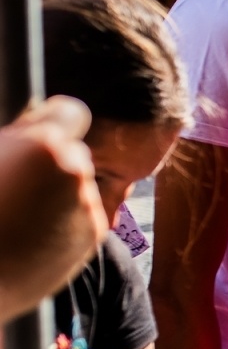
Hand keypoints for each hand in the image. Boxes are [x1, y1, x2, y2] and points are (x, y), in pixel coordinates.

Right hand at [0, 97, 105, 322]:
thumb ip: (14, 141)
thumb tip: (29, 128)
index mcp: (43, 146)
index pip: (70, 112)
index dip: (54, 121)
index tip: (41, 133)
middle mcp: (76, 171)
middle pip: (74, 154)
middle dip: (52, 165)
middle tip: (17, 184)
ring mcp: (87, 205)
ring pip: (77, 187)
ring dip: (56, 196)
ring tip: (17, 217)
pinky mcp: (92, 235)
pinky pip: (81, 216)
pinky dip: (63, 222)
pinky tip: (30, 236)